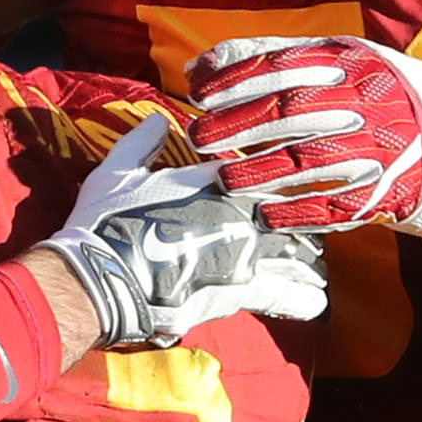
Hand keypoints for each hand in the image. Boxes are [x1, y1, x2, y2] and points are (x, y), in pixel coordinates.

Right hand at [39, 113, 330, 348]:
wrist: (102, 278)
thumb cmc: (106, 222)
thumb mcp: (117, 171)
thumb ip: (142, 142)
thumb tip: (160, 119)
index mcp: (216, 179)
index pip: (265, 171)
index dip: (283, 176)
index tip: (303, 179)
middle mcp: (240, 213)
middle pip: (289, 215)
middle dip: (302, 225)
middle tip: (315, 234)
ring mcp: (246, 254)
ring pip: (293, 254)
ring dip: (306, 261)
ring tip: (317, 269)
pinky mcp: (240, 292)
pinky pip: (283, 295)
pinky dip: (302, 298)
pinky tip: (318, 302)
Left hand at [187, 38, 421, 227]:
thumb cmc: (377, 93)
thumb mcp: (338, 61)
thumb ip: (273, 57)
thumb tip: (199, 64)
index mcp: (355, 63)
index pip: (286, 65)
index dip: (238, 78)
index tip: (199, 91)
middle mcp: (368, 102)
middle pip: (292, 111)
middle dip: (239, 124)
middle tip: (198, 136)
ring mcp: (378, 149)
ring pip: (310, 160)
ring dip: (260, 171)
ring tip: (221, 179)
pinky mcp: (384, 193)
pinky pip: (334, 205)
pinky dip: (296, 212)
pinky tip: (262, 215)